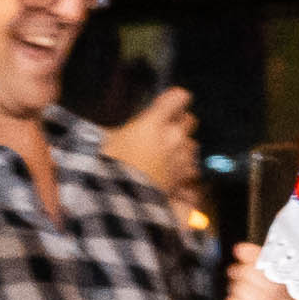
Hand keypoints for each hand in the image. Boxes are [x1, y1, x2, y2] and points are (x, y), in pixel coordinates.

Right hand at [101, 81, 210, 206]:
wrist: (120, 202)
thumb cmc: (109, 167)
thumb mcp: (106, 142)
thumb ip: (115, 131)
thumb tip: (108, 130)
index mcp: (154, 123)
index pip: (177, 98)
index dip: (175, 99)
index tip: (170, 103)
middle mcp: (173, 138)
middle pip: (190, 121)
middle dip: (181, 123)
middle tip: (169, 128)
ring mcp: (181, 160)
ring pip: (192, 146)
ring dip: (183, 148)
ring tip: (170, 155)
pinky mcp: (183, 180)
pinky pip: (191, 170)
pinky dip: (185, 171)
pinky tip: (175, 175)